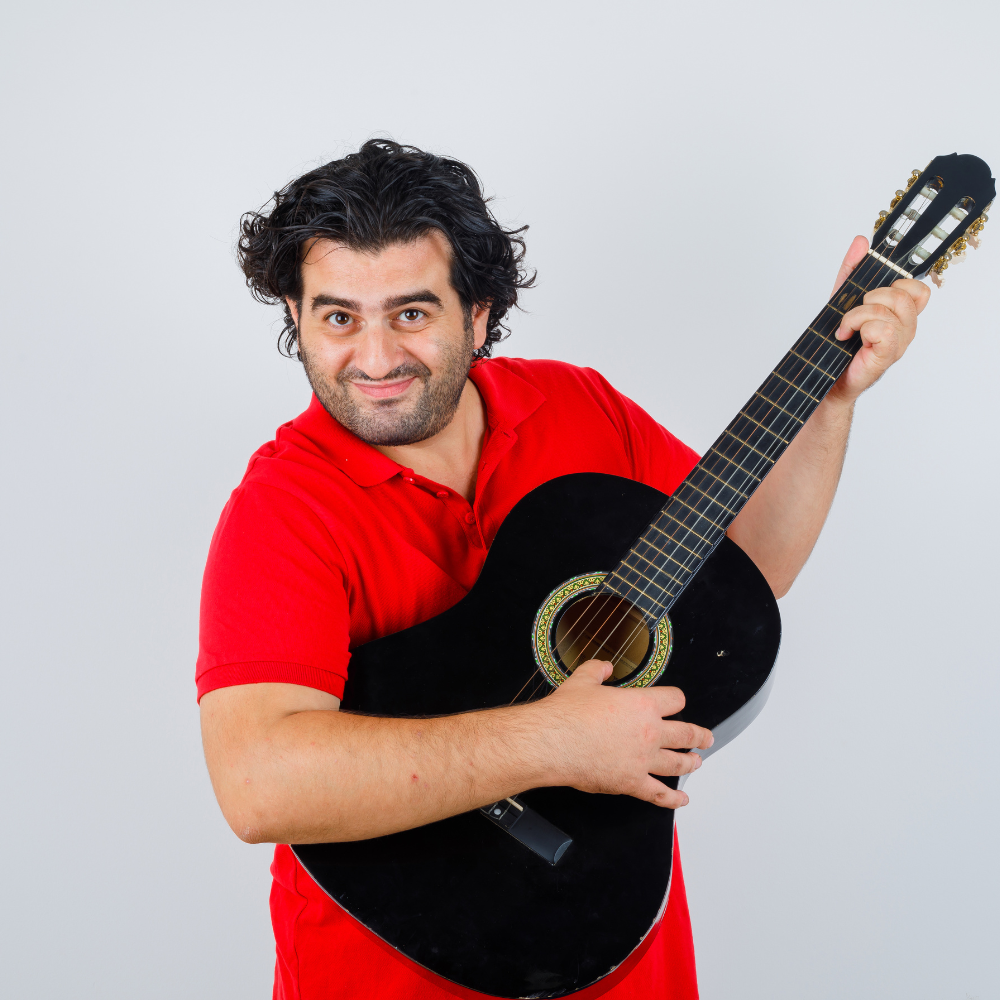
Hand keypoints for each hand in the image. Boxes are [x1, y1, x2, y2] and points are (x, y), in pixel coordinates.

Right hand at [539, 659, 712, 808]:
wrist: (553, 741)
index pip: (675, 700)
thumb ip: (597, 670)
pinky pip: (658, 794)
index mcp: (643, 704)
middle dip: (699, 736)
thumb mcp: (583, 680)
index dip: (677, 699)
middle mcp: (650, 732)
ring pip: (678, 763)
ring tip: (696, 762)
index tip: (677, 702)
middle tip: (705, 738)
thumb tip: (605, 666)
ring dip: (690, 763)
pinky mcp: (632, 783)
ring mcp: (643, 760)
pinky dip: (672, 798)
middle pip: (686, 734)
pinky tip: (681, 799)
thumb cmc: (567, 713)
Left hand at [827, 235, 929, 405]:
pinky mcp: (886, 356)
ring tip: (846, 329)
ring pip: (889, 310)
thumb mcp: (841, 300)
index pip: (918, 289)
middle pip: (901, 295)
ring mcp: (898, 343)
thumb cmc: (838, 345)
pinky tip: (848, 337)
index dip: (898, 284)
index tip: (872, 293)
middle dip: (870, 298)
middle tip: (852, 316)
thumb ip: (852, 271)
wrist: (825, 380)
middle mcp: (905, 329)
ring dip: (858, 315)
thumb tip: (861, 242)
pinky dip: (859, 328)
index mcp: (900, 315)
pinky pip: (883, 329)